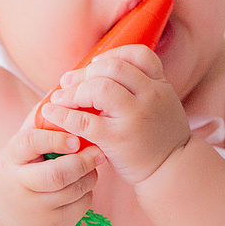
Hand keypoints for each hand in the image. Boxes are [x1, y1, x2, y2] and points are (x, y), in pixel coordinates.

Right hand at [0, 113, 103, 225]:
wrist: (9, 221)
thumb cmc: (20, 171)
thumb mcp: (20, 148)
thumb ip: (39, 120)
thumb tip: (64, 87)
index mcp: (10, 159)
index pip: (31, 142)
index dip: (56, 138)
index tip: (76, 137)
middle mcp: (20, 186)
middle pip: (57, 173)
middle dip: (82, 161)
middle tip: (98, 151)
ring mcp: (37, 209)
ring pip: (74, 189)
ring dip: (90, 174)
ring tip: (93, 164)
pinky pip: (81, 205)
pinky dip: (89, 191)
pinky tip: (84, 183)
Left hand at [41, 45, 190, 185]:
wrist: (172, 171)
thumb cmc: (160, 138)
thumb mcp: (162, 105)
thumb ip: (141, 89)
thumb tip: (101, 75)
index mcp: (160, 86)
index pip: (140, 55)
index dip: (114, 54)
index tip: (95, 63)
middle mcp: (150, 96)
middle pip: (112, 68)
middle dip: (85, 72)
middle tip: (68, 80)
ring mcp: (135, 117)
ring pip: (99, 88)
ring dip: (74, 90)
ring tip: (60, 97)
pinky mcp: (118, 138)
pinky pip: (85, 121)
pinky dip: (63, 115)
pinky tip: (52, 113)